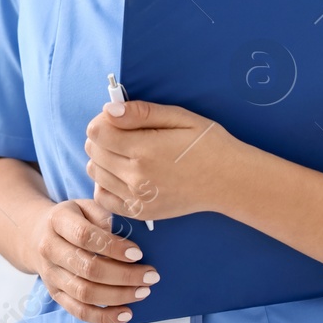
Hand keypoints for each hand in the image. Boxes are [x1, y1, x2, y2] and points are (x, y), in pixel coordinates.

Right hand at [25, 198, 158, 322]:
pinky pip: (78, 311)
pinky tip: (125, 313)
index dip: (113, 247)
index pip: (85, 236)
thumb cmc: (73, 218)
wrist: (37, 235)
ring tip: (143, 292)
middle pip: (87, 268)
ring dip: (118, 296)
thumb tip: (131, 236)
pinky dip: (103, 316)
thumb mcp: (86, 206)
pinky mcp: (55, 294)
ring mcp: (51, 275)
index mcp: (58, 221)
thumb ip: (105, 216)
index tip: (139, 253)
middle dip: (124, 275)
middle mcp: (50, 249)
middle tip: (150, 276)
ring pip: (84, 293)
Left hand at [85, 100, 238, 221]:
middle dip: (102, 137)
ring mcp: (137, 198)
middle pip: (93, 151)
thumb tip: (109, 110)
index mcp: (145, 149)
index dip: (102, 120)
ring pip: (95, 173)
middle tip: (123, 133)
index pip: (97, 132)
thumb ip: (141, 112)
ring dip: (103, 159)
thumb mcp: (180, 117)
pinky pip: (103, 198)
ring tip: (125, 153)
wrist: (229, 181)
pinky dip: (106, 184)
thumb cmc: (207, 144)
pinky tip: (122, 174)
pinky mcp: (140, 212)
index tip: (117, 119)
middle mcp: (136, 176)